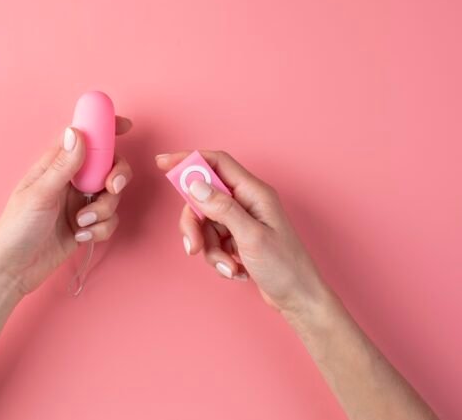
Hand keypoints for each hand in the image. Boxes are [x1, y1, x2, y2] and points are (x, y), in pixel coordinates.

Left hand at [0, 117, 132, 298]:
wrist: (12, 271)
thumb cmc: (15, 230)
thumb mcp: (39, 195)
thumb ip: (62, 165)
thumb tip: (76, 132)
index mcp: (55, 166)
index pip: (83, 137)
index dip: (105, 128)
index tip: (126, 125)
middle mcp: (70, 182)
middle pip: (108, 166)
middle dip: (117, 176)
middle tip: (112, 187)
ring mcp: (79, 204)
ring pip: (112, 196)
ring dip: (104, 210)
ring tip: (81, 222)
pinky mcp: (87, 226)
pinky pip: (110, 220)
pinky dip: (101, 229)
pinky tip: (81, 236)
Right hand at [155, 150, 327, 314]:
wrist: (299, 299)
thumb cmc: (285, 268)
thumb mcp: (251, 237)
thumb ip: (222, 208)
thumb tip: (195, 184)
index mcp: (254, 192)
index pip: (216, 163)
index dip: (189, 160)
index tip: (162, 163)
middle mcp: (247, 202)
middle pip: (203, 198)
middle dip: (194, 224)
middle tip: (194, 247)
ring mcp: (242, 220)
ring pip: (206, 223)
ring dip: (210, 249)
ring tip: (230, 267)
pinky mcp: (238, 238)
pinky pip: (213, 240)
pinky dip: (219, 258)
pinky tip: (236, 270)